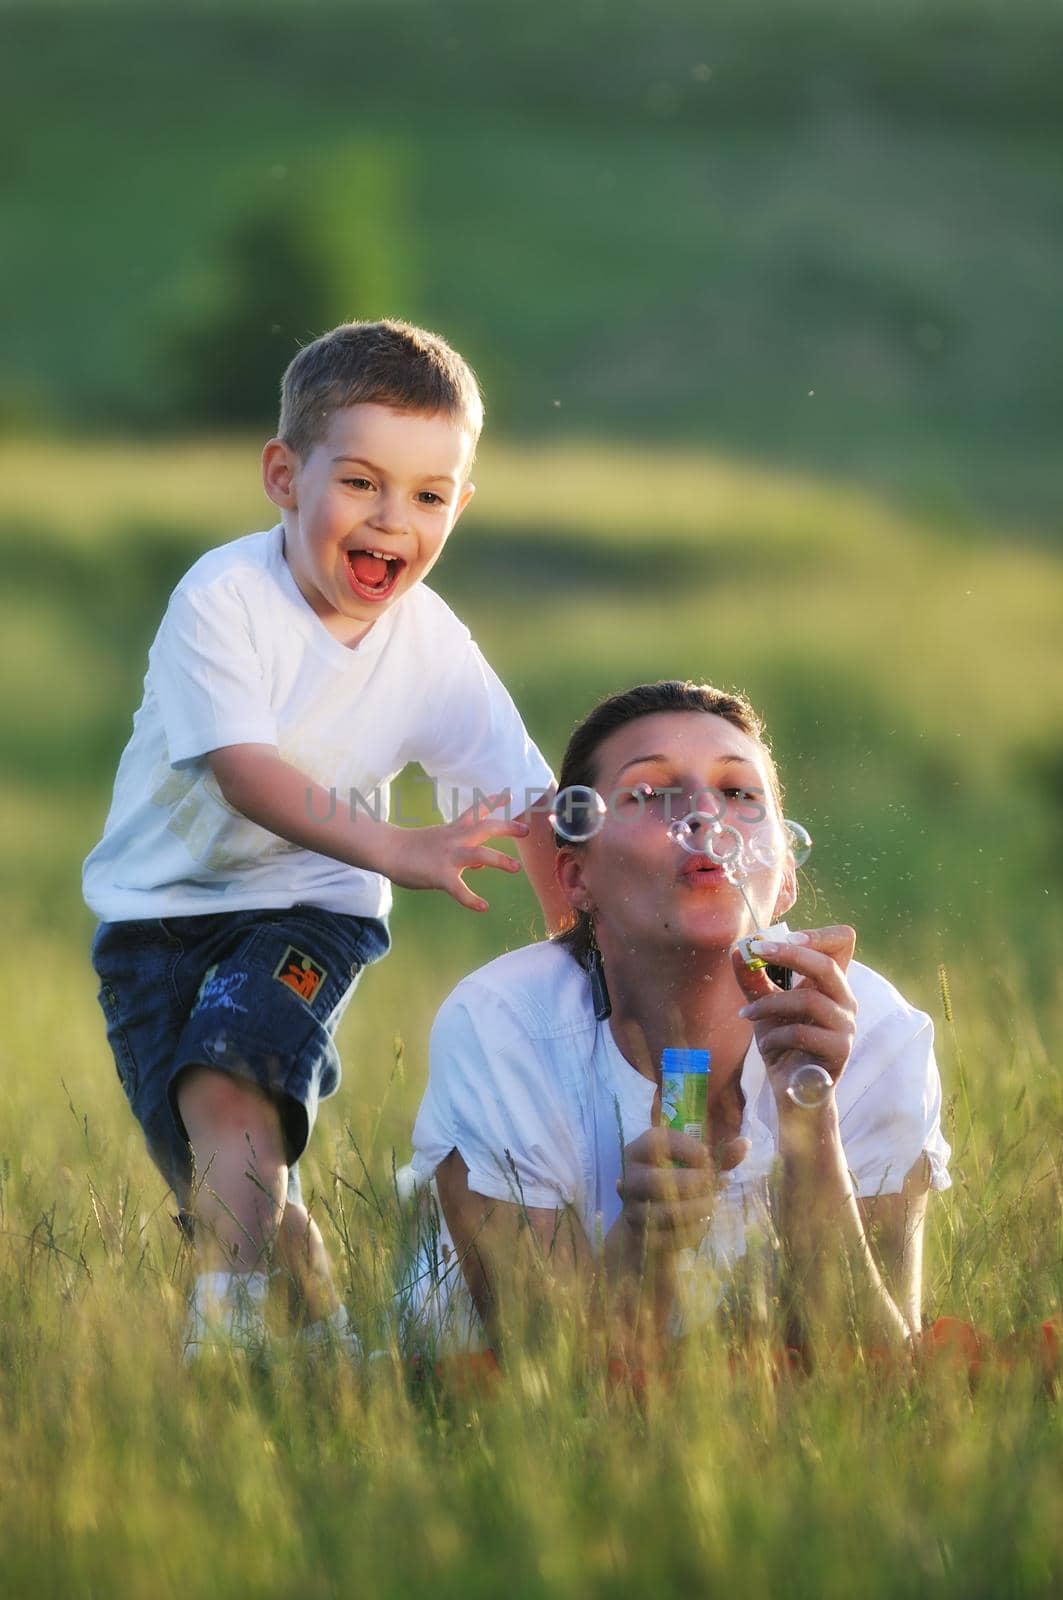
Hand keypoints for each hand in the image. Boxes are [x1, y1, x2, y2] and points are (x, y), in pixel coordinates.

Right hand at [380, 792, 528, 911]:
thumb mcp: (440, 843)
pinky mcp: (440, 875)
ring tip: (516, 868)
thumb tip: (482, 866)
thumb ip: (463, 852)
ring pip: (479, 856)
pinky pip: (459, 889)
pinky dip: (472, 899)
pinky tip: (483, 906)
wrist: (388, 850)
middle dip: (507, 827)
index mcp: (454, 830)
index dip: (494, 802)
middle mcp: (455, 839)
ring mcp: (448, 857)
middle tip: (526, 830)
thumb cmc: (412, 848)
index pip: (476, 811)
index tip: (510, 795)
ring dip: (500, 860)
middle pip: (485, 827)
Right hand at [615, 1127, 749, 1252]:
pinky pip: (672, 1236)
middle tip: (713, 1183)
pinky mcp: (643, 1236)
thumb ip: (719, 1155)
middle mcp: (628, 1178)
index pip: (656, 1142)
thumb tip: (745, 1144)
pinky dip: (694, 1230)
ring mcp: (632, 1209)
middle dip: (694, 1182)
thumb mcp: (694, 1163)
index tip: (707, 1157)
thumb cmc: (676, 1180)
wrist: (650, 1219)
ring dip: (698, 1208)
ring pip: (667, 1212)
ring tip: (712, 1203)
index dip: (686, 1149)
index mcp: (638, 1151)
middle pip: (657, 1181)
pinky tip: (702, 1221)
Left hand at [732, 925, 857, 1107]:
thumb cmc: (783, 1044)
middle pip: (828, 965)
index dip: (818, 933)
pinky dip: (776, 1036)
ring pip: (809, 1000)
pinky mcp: (840, 1051)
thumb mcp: (764, 1007)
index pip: (843, 942)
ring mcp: (846, 1026)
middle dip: (789, 954)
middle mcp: (845, 1000)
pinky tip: (766, 1045)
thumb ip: (753, 980)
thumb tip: (737, 951)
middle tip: (757, 952)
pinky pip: (803, 1033)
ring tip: (748, 1015)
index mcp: (830, 983)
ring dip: (770, 1004)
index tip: (784, 935)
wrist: (794, 1092)